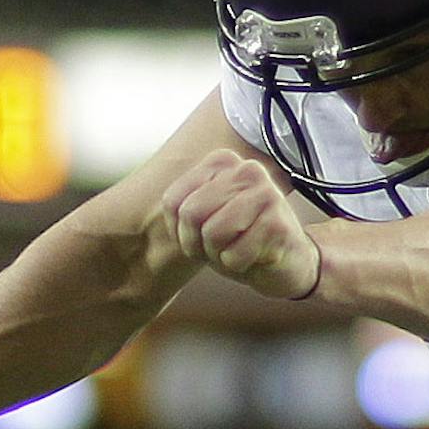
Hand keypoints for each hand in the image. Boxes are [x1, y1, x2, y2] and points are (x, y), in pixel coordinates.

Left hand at [157, 149, 323, 299]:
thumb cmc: (239, 242)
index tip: (202, 235)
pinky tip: (256, 257)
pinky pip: (234, 255)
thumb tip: (143, 208)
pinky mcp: (277, 222)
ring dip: (219, 255)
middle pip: (191, 214)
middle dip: (199, 244)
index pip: (173, 200)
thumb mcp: (201, 221)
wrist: (286, 264)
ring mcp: (266, 192)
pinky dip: (239, 266)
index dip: (181, 231)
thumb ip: (180, 208)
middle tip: (221, 247)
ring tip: (239, 249)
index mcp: (222, 162)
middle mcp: (246, 169)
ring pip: (212, 234)